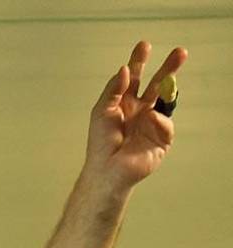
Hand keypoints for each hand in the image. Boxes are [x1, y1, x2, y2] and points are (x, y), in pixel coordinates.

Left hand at [83, 41, 186, 190]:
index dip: (139, 62)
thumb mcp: (102, 111)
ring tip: (167, 82)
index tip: (144, 45)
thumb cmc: (100, 142)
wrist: (107, 168)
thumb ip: (113, 89)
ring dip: (170, 87)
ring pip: (166, 99)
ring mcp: (152, 121)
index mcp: (124, 102)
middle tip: (180, 52)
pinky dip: (157, 120)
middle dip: (168, 68)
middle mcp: (140, 109)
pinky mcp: (162, 136)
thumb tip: (124, 68)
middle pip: (157, 83)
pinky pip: (165, 121)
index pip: (133, 78)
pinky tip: (148, 121)